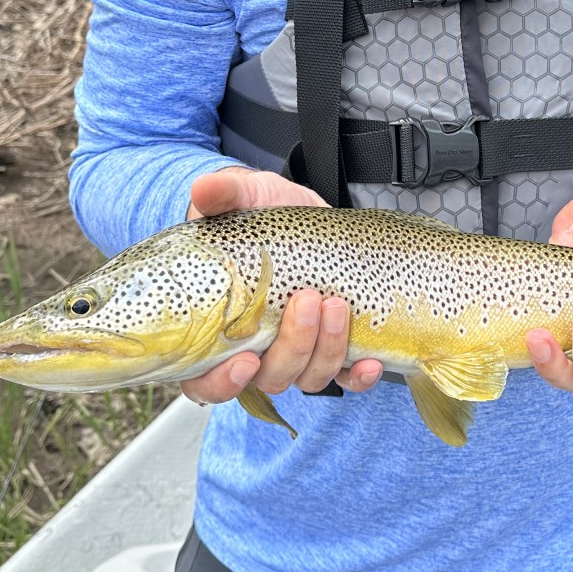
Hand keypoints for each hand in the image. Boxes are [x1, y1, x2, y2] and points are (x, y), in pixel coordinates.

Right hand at [181, 167, 382, 405]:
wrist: (297, 209)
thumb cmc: (256, 212)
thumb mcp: (240, 197)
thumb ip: (222, 195)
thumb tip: (203, 189)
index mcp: (217, 328)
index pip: (205, 380)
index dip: (222, 383)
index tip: (245, 360)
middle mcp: (255, 349)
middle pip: (270, 377)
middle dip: (293, 346)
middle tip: (308, 299)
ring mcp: (296, 351)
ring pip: (309, 377)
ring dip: (326, 350)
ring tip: (337, 305)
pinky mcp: (330, 345)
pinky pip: (345, 378)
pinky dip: (358, 376)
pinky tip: (369, 361)